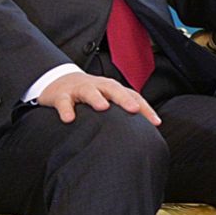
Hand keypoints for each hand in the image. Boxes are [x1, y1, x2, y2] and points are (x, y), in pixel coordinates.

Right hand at [38, 72, 161, 125]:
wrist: (59, 81)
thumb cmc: (90, 94)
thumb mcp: (107, 100)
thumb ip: (122, 113)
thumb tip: (144, 133)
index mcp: (113, 89)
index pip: (133, 96)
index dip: (145, 109)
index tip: (156, 123)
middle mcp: (99, 86)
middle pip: (114, 89)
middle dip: (124, 99)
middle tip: (133, 109)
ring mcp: (80, 89)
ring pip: (90, 91)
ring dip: (97, 98)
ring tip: (103, 107)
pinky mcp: (61, 95)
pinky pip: (64, 102)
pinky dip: (66, 109)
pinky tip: (69, 119)